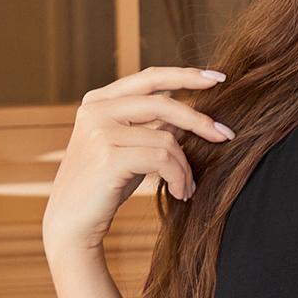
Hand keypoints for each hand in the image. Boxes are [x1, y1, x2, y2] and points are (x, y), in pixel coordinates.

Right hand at [42, 64, 235, 256]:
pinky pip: (162, 159)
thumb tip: (187, 111)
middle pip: (164, 103)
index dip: (185, 75)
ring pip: (167, 139)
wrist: (72, 223)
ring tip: (187, 187)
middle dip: (200, 120)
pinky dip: (179, 177)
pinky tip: (180, 193)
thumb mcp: (128, 149)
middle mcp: (96, 110)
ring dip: (185, 166)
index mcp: (99, 100)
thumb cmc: (103, 186)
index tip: (218, 77)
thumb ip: (150, 126)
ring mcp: (100, 131)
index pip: (149, 78)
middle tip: (226, 136)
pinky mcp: (108, 156)